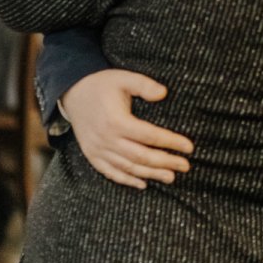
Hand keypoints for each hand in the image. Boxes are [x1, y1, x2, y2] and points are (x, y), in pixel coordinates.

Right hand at [61, 69, 193, 189]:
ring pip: (128, 167)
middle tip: (186, 166)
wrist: (73, 93)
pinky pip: (110, 173)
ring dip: (150, 174)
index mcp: (116, 121)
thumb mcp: (124, 78)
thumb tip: (164, 93)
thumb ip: (144, 85)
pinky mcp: (92, 155)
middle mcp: (106, 139)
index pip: (150, 136)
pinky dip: (127, 180)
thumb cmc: (103, 84)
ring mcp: (97, 150)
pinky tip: (143, 184)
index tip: (189, 147)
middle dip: (166, 162)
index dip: (171, 142)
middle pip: (141, 156)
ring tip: (171, 177)